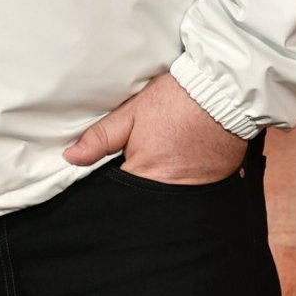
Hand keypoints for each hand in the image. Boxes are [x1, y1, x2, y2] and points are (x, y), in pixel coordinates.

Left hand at [63, 72, 247, 184]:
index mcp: (144, 176)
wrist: (224, 93)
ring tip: (158, 164)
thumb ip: (101, 137)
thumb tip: (71, 157)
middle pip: (140, 202)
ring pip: (164, 202)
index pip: (115, 196)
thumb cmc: (176, 100)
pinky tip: (177, 165)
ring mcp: (193, 193)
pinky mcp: (213, 187)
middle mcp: (168, 193)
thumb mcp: (132, 112)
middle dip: (131, 192)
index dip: (107, 188)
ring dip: (155, 190)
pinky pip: (189, 195)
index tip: (103, 177)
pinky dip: (180, 184)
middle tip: (133, 166)